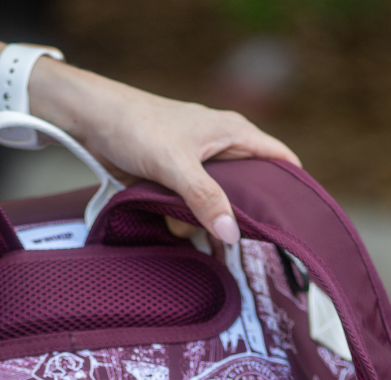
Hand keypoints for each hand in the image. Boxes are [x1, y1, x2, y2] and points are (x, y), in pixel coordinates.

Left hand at [32, 62, 300, 243]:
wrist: (93, 122)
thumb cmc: (137, 128)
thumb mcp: (175, 165)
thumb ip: (205, 198)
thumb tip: (232, 233)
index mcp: (235, 134)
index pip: (281, 160)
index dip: (293, 189)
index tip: (297, 223)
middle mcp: (222, 150)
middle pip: (248, 193)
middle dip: (238, 218)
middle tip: (235, 246)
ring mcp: (199, 168)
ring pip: (216, 207)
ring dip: (200, 223)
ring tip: (180, 225)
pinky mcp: (177, 182)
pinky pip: (191, 210)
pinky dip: (182, 221)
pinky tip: (170, 227)